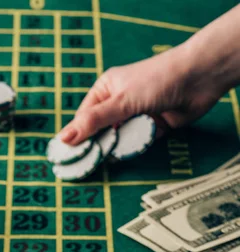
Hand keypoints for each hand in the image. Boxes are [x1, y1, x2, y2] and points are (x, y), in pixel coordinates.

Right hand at [60, 45, 223, 144]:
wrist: (198, 78)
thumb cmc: (156, 81)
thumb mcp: (120, 102)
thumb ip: (92, 123)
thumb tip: (63, 139)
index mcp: (105, 91)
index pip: (83, 120)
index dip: (77, 138)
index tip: (71, 157)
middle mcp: (118, 103)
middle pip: (100, 133)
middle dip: (100, 145)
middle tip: (93, 162)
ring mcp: (135, 116)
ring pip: (120, 140)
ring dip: (122, 146)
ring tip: (123, 147)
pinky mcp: (151, 128)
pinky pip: (138, 143)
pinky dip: (139, 145)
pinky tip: (143, 140)